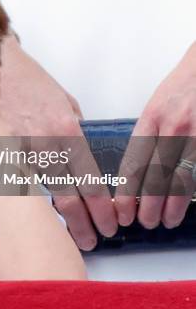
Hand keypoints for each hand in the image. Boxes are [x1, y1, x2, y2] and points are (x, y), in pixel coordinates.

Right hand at [0, 34, 117, 249]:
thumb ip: (75, 129)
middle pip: (67, 197)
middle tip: (94, 239)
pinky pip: (17, 181)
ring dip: (58, 217)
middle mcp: (44, 145)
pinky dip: (29, 199)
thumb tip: (80, 153)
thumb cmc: (31, 81)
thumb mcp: (65, 101)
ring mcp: (18, 150)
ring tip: (72, 232)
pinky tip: (38, 212)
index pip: (89, 181)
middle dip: (83, 223)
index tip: (109, 224)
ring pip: (41, 195)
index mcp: (66, 131)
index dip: (101, 209)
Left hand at [116, 41, 195, 228]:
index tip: (120, 209)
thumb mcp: (158, 105)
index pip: (134, 162)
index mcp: (151, 119)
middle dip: (147, 205)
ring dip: (170, 205)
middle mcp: (173, 128)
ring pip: (181, 179)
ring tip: (163, 221)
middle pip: (155, 176)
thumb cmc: (184, 85)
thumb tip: (137, 167)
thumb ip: (149, 134)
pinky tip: (185, 205)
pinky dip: (189, 191)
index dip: (127, 190)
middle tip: (142, 223)